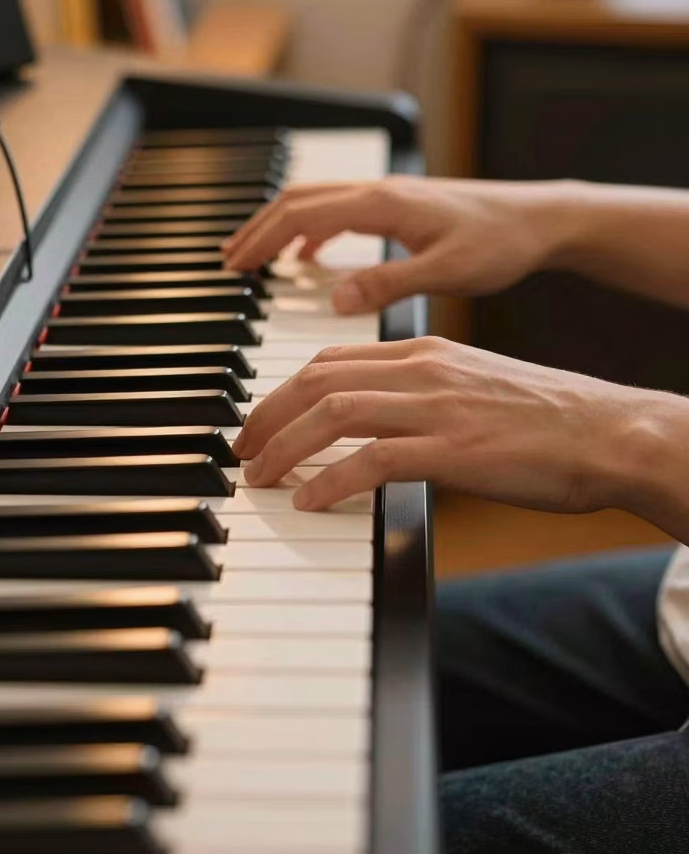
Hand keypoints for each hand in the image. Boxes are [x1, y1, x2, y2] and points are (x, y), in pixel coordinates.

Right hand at [221, 176, 582, 313]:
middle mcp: (378, 192)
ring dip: (278, 226)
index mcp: (381, 204)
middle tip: (229, 263)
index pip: (300, 214)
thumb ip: (388, 283)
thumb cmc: (502, 243)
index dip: (262, 241)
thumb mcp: (446, 271)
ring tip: (253, 256)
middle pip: (297, 200)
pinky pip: (337, 210)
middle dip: (257, 230)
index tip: (234, 268)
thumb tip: (334, 298)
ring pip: (314, 201)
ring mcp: (386, 196)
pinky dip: (309, 229)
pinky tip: (308, 255)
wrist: (542, 218)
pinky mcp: (397, 206)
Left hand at [234, 336, 688, 531]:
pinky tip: (310, 502)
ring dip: (284, 447)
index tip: (260, 419)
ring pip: (333, 415)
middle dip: (267, 416)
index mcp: (423, 351)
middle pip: (317, 381)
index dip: (282, 389)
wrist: (612, 433)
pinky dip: (331, 480)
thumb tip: (368, 421)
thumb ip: (417, 391)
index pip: (329, 359)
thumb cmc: (544, 418)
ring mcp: (438, 408)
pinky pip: (372, 460)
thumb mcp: (470, 385)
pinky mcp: (456, 450)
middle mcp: (423, 370)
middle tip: (242, 451)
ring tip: (260, 478)